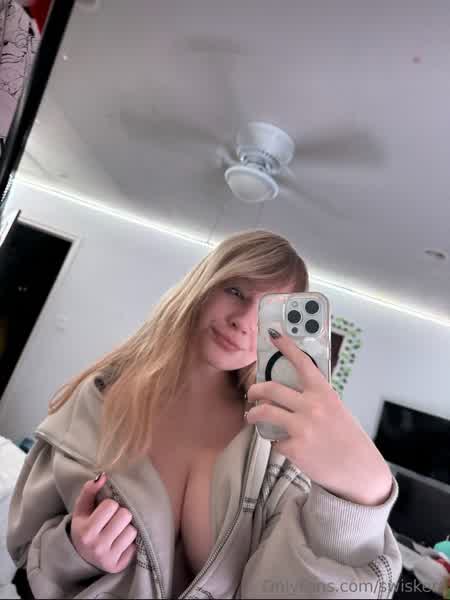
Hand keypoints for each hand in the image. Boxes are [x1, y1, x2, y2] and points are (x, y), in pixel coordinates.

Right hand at [70, 473, 137, 572]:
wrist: (81, 556)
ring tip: (117, 530)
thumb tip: (103, 475)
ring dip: (127, 527)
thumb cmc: (85, 526)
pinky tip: (120, 541)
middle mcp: (97, 547)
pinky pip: (135, 545)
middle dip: (121, 514)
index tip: (105, 511)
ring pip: (132, 530)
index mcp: (86, 531)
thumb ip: (89, 490)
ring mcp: (109, 558)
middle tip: (113, 519)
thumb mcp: (82, 509)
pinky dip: (130, 541)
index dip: (110, 505)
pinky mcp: (119, 565)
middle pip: (125, 516)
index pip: (111, 505)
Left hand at [246, 329, 392, 505]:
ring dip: (252, 414)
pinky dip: (276, 443)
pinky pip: (274, 440)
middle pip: (270, 389)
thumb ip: (315, 398)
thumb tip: (291, 392)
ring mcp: (301, 427)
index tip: (274, 334)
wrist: (360, 471)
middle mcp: (312, 406)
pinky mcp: (294, 448)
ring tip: (251, 416)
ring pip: (263, 412)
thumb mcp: (336, 409)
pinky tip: (284, 445)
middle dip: (255, 389)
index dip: (286, 346)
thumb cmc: (348, 439)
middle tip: (251, 393)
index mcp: (324, 393)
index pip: (302, 363)